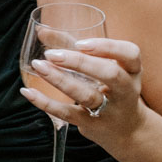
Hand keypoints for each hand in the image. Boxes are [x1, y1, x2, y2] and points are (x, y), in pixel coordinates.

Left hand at [20, 37, 145, 145]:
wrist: (127, 130)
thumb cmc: (111, 88)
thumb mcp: (104, 66)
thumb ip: (74, 46)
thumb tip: (42, 31)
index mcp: (132, 71)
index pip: (130, 54)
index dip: (107, 47)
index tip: (80, 43)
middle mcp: (126, 91)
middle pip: (110, 75)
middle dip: (80, 62)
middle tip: (52, 54)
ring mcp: (110, 110)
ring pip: (86, 95)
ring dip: (60, 80)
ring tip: (38, 66)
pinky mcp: (92, 125)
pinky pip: (67, 114)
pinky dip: (46, 103)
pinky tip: (28, 91)